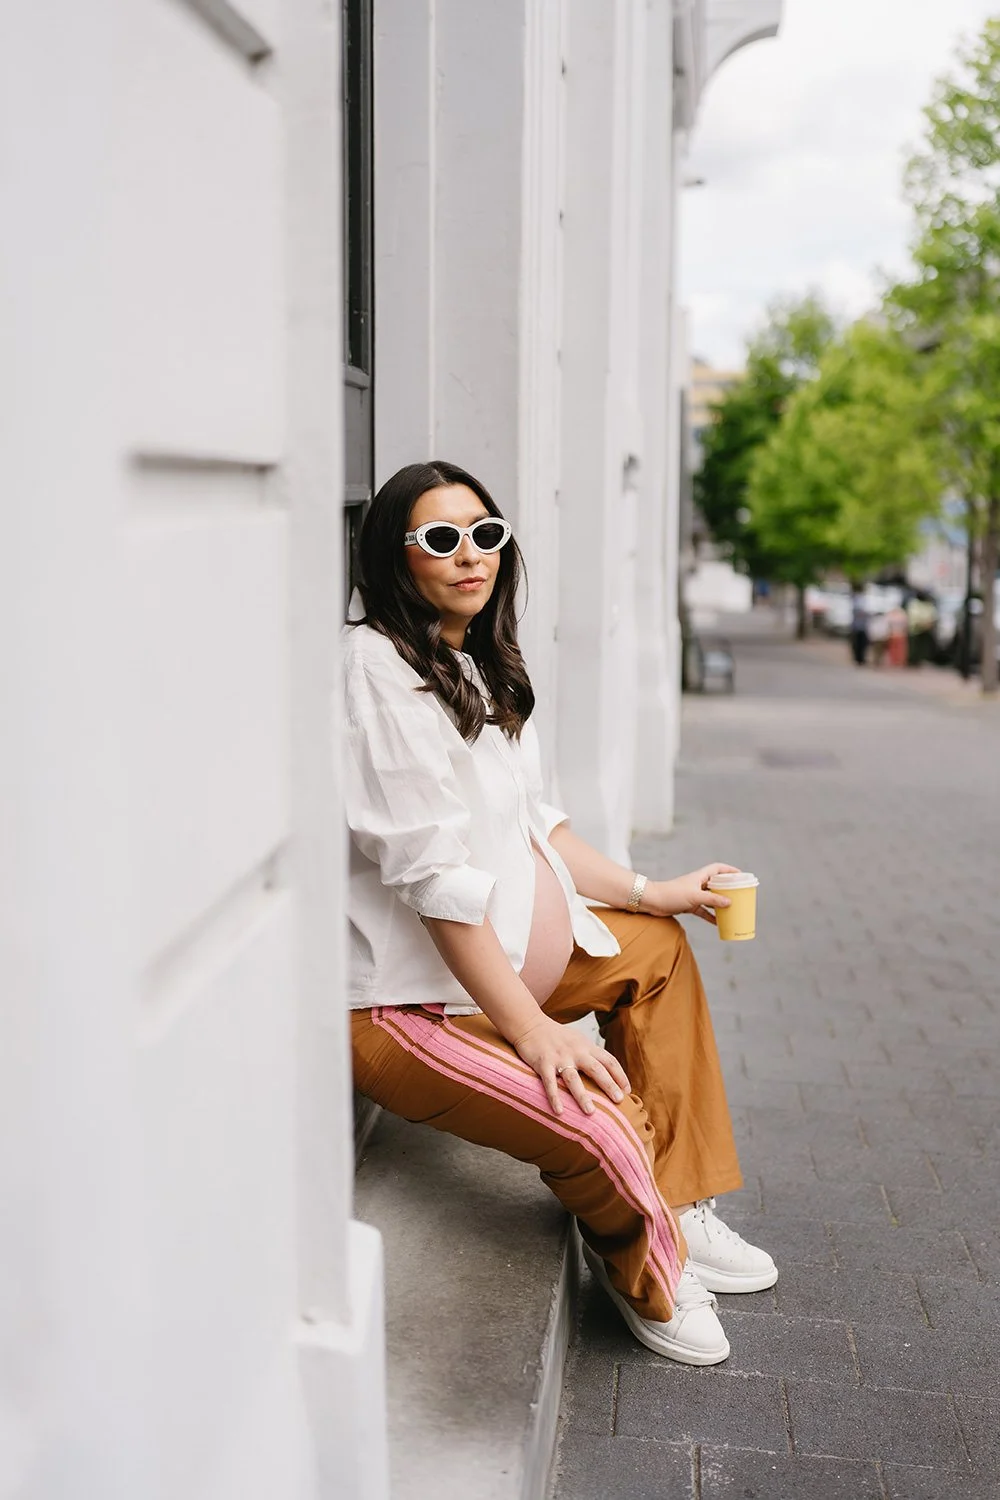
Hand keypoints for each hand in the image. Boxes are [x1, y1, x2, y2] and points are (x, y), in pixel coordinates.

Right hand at [511, 1015, 630, 1116]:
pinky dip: (555, 1097)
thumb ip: (591, 1054)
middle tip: (619, 1101)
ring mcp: (559, 1057)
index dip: (620, 1076)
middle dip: (609, 1085)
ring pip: (573, 1078)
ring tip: (591, 1112)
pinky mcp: (543, 1063)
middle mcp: (576, 1051)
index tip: (628, 1091)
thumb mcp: (578, 1040)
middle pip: (596, 1069)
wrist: (530, 1024)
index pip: (609, 1061)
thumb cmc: (556, 1036)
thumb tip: (607, 1072)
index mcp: (587, 1046)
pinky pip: (550, 1082)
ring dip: (582, 1096)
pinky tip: (559, 1111)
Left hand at [643, 864, 739, 925]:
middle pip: (716, 884)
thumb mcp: (695, 896)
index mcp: (700, 876)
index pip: (718, 868)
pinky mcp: (688, 905)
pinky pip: (703, 910)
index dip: (730, 870)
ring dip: (720, 904)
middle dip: (728, 889)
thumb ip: (712, 900)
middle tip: (740, 894)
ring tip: (732, 909)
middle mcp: (697, 884)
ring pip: (711, 898)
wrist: (652, 902)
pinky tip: (718, 923)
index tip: (741, 875)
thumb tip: (729, 902)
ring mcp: (693, 895)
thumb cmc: (671, 894)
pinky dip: (710, 916)